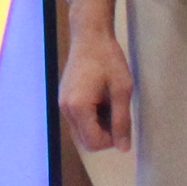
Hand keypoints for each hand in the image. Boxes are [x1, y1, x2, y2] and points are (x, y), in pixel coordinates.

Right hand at [55, 9, 132, 153]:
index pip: (94, 143)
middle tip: (119, 113)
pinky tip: (102, 100)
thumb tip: (124, 149)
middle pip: (86, 141)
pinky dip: (92, 118)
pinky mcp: (64, 99)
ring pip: (82, 132)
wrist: (90, 36)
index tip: (124, 122)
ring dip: (99, 126)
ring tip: (111, 104)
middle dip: (105, 135)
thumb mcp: (122, 90)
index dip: (112, 140)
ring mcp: (63, 105)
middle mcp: (66, 110)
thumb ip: (122, 121)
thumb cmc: (108, 60)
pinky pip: (78, 120)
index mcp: (78, 108)